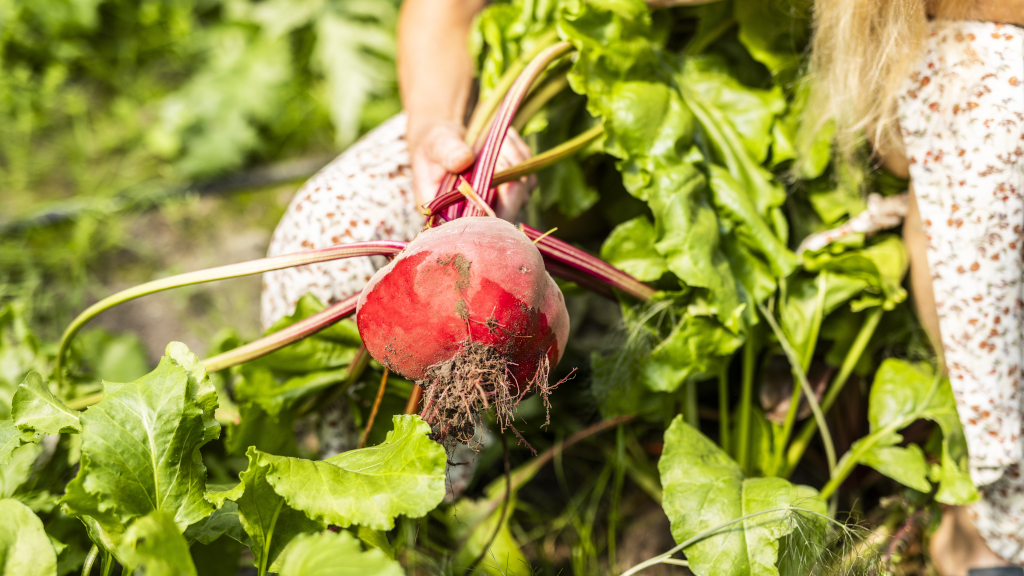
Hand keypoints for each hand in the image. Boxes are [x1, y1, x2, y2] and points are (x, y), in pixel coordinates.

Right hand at [407, 117, 535, 221]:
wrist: (444, 141)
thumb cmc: (434, 146)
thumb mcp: (434, 145)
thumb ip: (446, 152)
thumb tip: (464, 159)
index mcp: (449, 216)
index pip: (476, 228)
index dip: (491, 207)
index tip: (495, 169)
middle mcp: (476, 218)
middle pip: (506, 216)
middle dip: (511, 180)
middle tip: (502, 148)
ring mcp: (498, 207)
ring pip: (522, 195)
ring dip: (518, 162)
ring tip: (503, 135)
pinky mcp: (511, 193)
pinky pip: (528, 180)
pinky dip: (523, 158)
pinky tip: (509, 137)